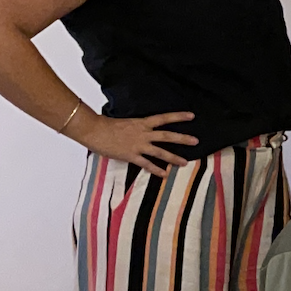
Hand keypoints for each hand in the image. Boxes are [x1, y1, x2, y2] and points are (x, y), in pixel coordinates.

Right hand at [71, 109, 197, 175]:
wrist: (93, 130)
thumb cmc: (106, 125)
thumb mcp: (126, 123)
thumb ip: (137, 127)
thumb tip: (144, 129)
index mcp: (142, 123)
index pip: (164, 118)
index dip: (178, 117)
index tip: (192, 116)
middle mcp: (143, 133)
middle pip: (167, 136)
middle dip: (182, 139)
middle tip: (196, 141)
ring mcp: (138, 145)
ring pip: (160, 152)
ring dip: (174, 157)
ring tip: (186, 163)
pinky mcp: (131, 155)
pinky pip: (146, 164)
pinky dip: (156, 169)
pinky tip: (164, 174)